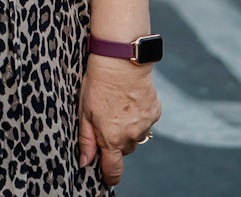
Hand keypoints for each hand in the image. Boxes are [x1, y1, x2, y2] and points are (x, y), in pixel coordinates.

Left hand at [79, 54, 160, 186]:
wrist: (122, 61)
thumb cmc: (98, 84)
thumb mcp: (84, 111)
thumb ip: (86, 140)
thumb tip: (85, 162)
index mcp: (112, 138)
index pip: (114, 169)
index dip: (109, 176)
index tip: (107, 178)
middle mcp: (132, 135)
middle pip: (124, 150)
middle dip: (115, 142)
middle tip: (106, 121)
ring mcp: (146, 125)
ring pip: (136, 136)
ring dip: (128, 130)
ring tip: (117, 108)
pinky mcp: (155, 113)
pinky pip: (146, 123)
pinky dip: (138, 117)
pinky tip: (129, 102)